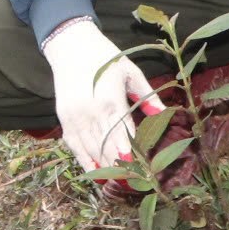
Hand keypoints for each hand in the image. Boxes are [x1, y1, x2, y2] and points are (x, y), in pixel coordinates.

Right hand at [40, 18, 165, 173]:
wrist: (70, 46)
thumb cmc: (105, 58)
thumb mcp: (130, 72)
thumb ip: (146, 96)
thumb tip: (164, 115)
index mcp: (110, 101)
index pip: (124, 137)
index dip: (133, 157)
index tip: (144, 172)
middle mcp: (91, 114)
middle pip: (108, 149)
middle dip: (122, 168)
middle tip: (135, 183)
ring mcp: (75, 118)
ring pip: (91, 151)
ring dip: (106, 168)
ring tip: (119, 183)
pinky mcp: (64, 120)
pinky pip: (75, 147)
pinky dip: (86, 161)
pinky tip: (97, 173)